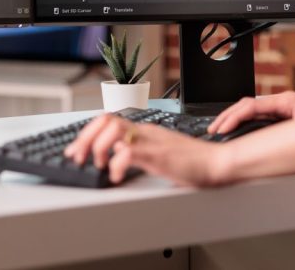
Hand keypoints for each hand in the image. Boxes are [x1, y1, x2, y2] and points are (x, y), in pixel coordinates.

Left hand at [63, 114, 228, 186]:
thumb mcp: (158, 154)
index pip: (107, 120)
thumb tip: (116, 155)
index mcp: (144, 130)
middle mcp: (145, 131)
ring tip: (98, 164)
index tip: (76, 150)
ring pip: (114, 130)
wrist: (217, 163)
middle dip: (84, 138)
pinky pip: (130, 152)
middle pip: (105, 120)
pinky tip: (115, 175)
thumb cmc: (192, 162)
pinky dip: (116, 164)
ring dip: (98, 147)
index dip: (86, 133)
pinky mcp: (159, 155)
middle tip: (77, 157)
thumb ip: (138, 151)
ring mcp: (152, 141)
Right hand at [207, 91, 294, 134]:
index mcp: (285, 101)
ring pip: (251, 111)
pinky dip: (244, 124)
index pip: (251, 106)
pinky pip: (259, 118)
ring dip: (234, 120)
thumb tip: (260, 142)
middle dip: (228, 117)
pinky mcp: (284, 117)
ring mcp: (282, 109)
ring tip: (220, 131)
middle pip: (246, 106)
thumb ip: (282, 134)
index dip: (233, 117)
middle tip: (214, 130)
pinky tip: (237, 132)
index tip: (222, 128)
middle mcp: (283, 103)